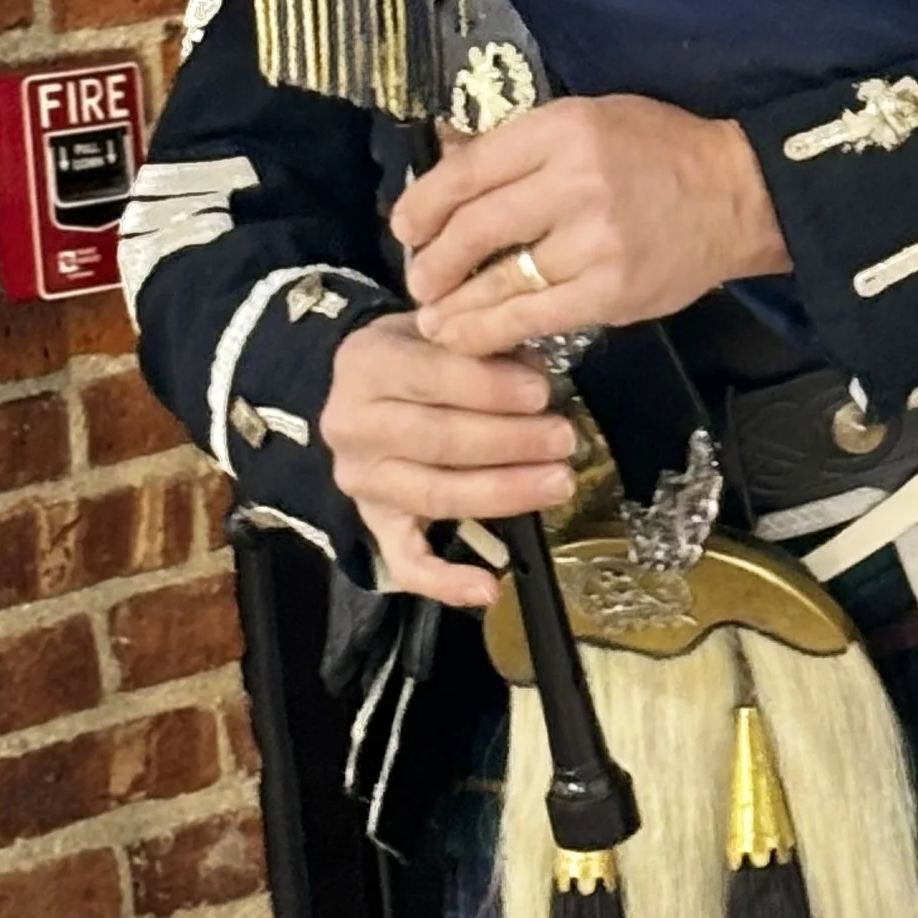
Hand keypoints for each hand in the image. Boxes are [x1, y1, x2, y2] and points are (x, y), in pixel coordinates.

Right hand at [318, 316, 577, 610]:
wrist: (365, 381)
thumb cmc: (419, 350)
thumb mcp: (444, 327)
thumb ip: (485, 345)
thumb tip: (536, 375)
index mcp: (366, 364)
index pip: (432, 377)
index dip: (491, 387)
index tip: (542, 392)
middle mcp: (353, 426)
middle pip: (437, 440)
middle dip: (509, 442)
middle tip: (564, 438)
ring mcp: (361, 481)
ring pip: (435, 495)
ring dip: (503, 494)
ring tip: (558, 482)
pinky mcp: (373, 522)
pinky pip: (404, 561)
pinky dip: (444, 581)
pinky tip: (488, 589)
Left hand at [391, 93, 789, 356]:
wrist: (736, 194)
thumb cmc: (657, 150)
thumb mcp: (588, 118)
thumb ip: (520, 144)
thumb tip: (444, 160)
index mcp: (563, 129)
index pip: (469, 170)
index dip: (423, 203)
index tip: (404, 226)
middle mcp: (575, 182)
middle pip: (474, 228)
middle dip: (433, 261)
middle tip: (417, 279)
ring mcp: (594, 240)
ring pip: (499, 280)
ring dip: (454, 305)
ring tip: (433, 318)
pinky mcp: (611, 291)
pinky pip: (535, 317)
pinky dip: (493, 332)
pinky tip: (470, 338)